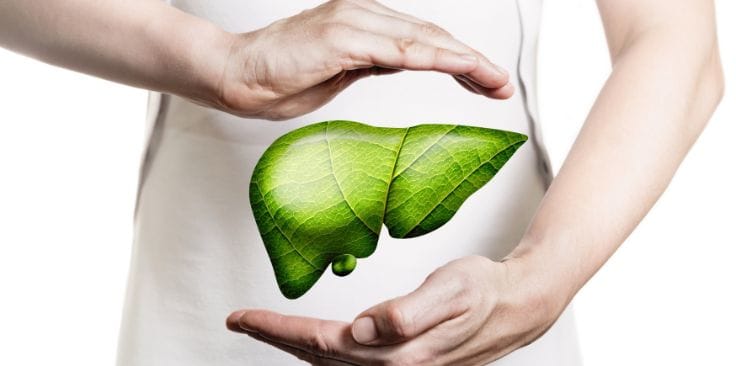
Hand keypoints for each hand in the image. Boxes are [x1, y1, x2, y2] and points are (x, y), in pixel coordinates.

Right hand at [213, 0, 512, 119]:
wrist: (235, 75)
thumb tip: (399, 63)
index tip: (485, 82)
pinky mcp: (341, 37)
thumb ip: (371, 64)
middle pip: (432, 36)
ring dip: (465, 61)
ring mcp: (353, 23)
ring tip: (494, 81)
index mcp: (363, 24)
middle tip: (502, 84)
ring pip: (423, 40)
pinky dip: (434, 59)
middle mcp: (363, 15)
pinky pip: (398, 50)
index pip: (423, 40)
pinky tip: (461, 69)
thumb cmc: (281, 79)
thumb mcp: (340, 74)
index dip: (458, 60)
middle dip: (472, 62)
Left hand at [227, 255, 568, 364]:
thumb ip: (407, 312)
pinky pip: (347, 360)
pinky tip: (313, 341)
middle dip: (275, 337)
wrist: (516, 306)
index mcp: (396, 353)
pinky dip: (320, 350)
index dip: (277, 330)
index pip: (320, 343)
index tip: (243, 317)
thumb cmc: (484, 292)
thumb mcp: (450, 292)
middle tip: (240, 321)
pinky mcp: (402, 359)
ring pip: (329, 362)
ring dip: (293, 344)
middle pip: (316, 357)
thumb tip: (364, 329)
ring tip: (265, 327)